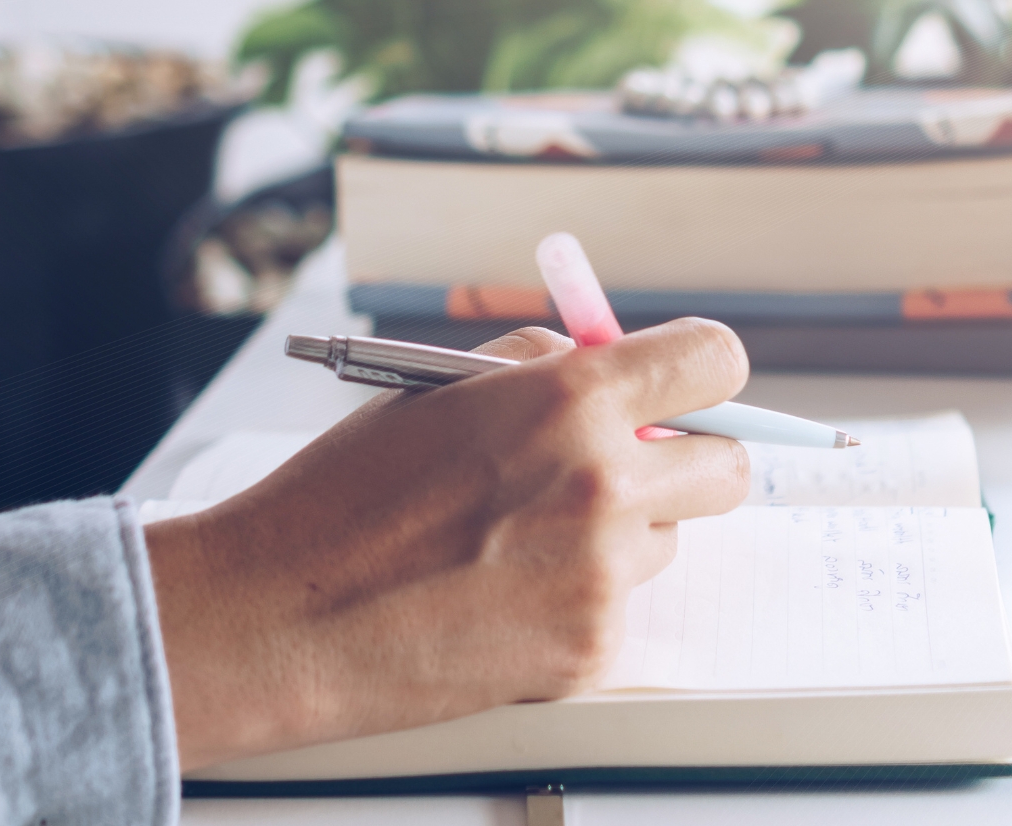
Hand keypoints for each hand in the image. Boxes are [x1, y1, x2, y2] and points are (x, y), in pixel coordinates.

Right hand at [144, 318, 750, 770]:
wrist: (283, 613)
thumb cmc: (345, 495)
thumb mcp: (440, 387)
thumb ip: (543, 366)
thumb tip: (610, 361)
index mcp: (571, 399)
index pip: (715, 362)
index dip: (703, 372)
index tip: (688, 386)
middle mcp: (604, 484)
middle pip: (727, 467)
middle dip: (686, 461)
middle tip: (625, 468)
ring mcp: (602, 576)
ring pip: (665, 541)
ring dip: (619, 535)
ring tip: (517, 542)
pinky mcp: (590, 650)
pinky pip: (618, 610)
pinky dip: (575, 603)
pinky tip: (498, 597)